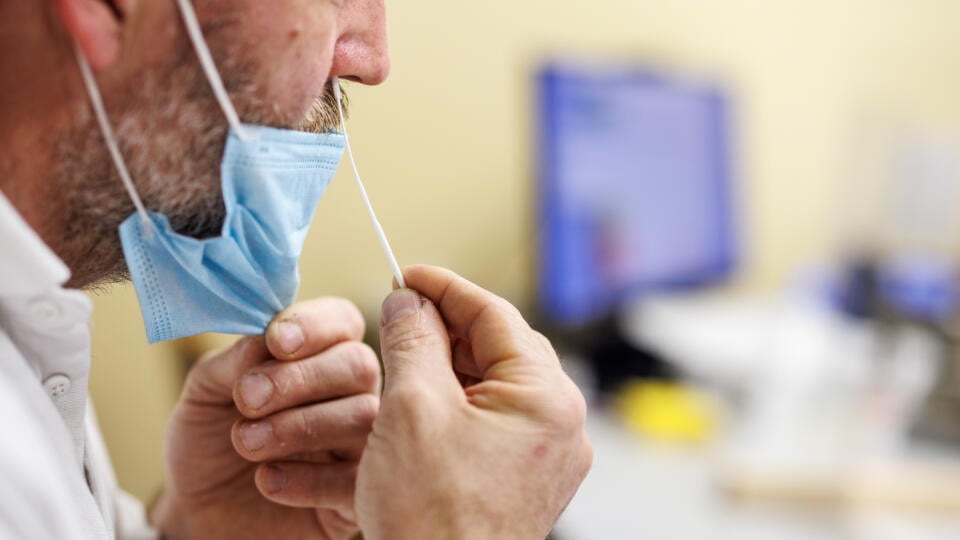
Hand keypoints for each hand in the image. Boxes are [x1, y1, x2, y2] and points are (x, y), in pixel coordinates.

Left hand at [152, 298, 380, 539]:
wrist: (199, 515)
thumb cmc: (209, 445)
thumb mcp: (204, 394)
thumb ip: (233, 362)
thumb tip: (264, 340)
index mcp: (319, 355)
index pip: (341, 321)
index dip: (315, 325)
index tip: (276, 341)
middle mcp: (349, 394)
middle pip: (359, 365)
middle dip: (301, 378)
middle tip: (247, 399)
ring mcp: (358, 444)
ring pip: (363, 417)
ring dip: (300, 425)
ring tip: (246, 443)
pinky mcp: (354, 495)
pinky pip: (356, 479)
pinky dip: (308, 480)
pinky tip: (266, 480)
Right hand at [356, 265, 592, 539]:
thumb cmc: (432, 519)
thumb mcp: (412, 409)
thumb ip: (413, 339)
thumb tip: (408, 302)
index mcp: (546, 397)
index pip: (495, 315)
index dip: (445, 288)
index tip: (408, 275)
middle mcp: (559, 424)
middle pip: (497, 349)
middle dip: (443, 330)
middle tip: (396, 317)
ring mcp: (545, 456)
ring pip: (492, 386)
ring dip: (444, 368)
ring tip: (397, 362)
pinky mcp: (525, 480)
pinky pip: (492, 423)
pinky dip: (454, 405)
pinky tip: (415, 406)